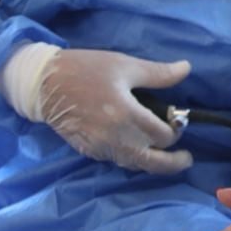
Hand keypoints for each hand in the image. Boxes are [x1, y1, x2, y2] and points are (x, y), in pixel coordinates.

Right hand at [37, 48, 192, 173]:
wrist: (43, 84)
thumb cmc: (86, 70)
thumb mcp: (125, 65)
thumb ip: (158, 73)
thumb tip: (186, 69)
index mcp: (126, 116)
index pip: (162, 136)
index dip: (175, 130)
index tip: (178, 122)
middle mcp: (115, 138)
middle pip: (152, 162)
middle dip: (172, 162)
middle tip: (185, 159)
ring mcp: (100, 147)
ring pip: (134, 164)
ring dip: (151, 162)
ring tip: (165, 156)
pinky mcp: (88, 150)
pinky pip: (117, 160)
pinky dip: (132, 158)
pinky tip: (138, 149)